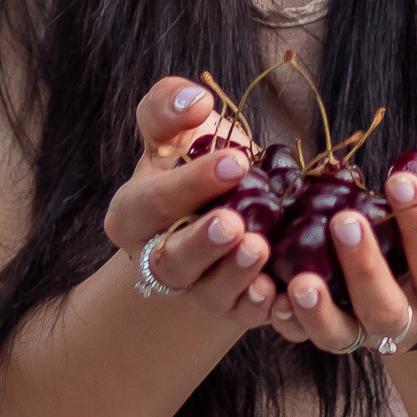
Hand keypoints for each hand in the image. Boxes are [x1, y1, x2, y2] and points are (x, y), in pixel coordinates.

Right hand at [102, 78, 277, 330]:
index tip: (236, 162)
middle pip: (172, 262)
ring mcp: (196, 289)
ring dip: (235, 277)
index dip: (191, 184)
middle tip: (235, 224)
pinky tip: (283, 293)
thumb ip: (168, 105)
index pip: (153, 203)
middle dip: (203, 244)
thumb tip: (195, 100)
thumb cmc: (193, 158)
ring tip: (260, 251)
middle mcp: (157, 260)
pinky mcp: (233, 308)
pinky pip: (246, 316)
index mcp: (133, 215)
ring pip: (209, 294)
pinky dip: (264, 308)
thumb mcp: (172, 128)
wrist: (221, 204)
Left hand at [266, 159, 416, 355]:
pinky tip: (273, 293)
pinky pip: (304, 337)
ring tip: (300, 280)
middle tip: (345, 220)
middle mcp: (408, 323)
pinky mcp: (330, 333)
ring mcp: (364, 334)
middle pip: (386, 308)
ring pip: (340, 335)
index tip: (400, 178)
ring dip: (319, 309)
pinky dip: (288, 320)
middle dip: (365, 267)